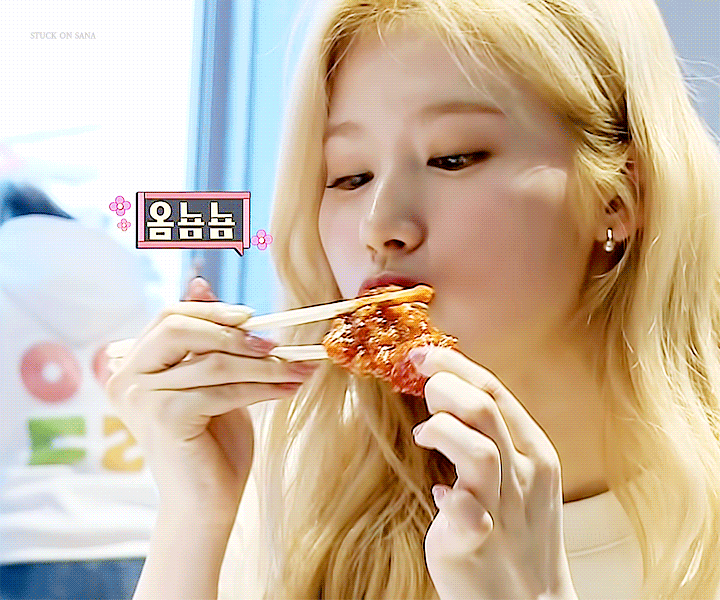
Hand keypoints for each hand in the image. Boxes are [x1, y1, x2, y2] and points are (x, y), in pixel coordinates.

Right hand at [105, 277, 319, 511]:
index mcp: (134, 364)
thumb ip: (205, 339)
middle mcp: (128, 377)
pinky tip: (291, 388)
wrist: (206, 502)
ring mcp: (142, 396)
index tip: (254, 318)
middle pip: (180, 328)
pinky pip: (223, 389)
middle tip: (276, 344)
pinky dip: (263, 387)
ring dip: (265, 365)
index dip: (213, 312)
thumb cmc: (211, 441)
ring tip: (299, 368)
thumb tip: (199, 282)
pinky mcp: (164, 415)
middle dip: (234, 333)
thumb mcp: (211, 380)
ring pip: (214, 363)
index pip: (169, 317)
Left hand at [407, 346, 577, 599]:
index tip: (423, 355)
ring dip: (443, 429)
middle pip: (485, 408)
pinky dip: (448, 491)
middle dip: (445, 386)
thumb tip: (445, 393)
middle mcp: (525, 475)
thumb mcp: (514, 474)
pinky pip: (466, 508)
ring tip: (425, 434)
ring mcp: (504, 508)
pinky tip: (440, 493)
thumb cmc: (514, 531)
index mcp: (535, 452)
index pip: (495, 391)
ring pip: (479, 448)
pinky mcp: (478, 540)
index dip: (456, 366)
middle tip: (421, 388)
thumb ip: (488, 436)